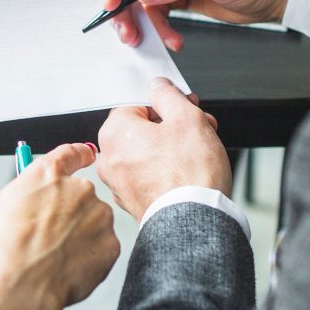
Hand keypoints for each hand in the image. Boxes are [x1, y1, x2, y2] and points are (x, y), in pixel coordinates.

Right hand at [0, 143, 119, 309]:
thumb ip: (17, 197)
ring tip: (53, 258)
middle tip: (50, 236)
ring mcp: (99, 217)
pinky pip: (102, 249)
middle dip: (71, 212)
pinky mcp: (110, 246)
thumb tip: (22, 203)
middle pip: (82, 195)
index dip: (80, 155)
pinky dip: (89, 258)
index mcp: (48, 174)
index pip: (73, 153)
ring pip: (94, 223)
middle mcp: (79, 189)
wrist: (18, 287)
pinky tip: (66, 270)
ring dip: (81, 236)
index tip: (87, 156)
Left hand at [97, 77, 231, 219]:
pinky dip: (166, 170)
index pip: (137, 103)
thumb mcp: (186, 118)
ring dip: (172, 146)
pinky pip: (148, 174)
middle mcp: (109, 157)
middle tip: (200, 127)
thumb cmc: (189, 175)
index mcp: (116, 132)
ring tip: (199, 152)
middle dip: (174, 125)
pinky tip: (187, 172)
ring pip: (147, 152)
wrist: (195, 222)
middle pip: (142, 128)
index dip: (166, 104)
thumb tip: (158, 87)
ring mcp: (118, 182)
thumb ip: (168, 96)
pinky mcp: (132, 200)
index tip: (185, 107)